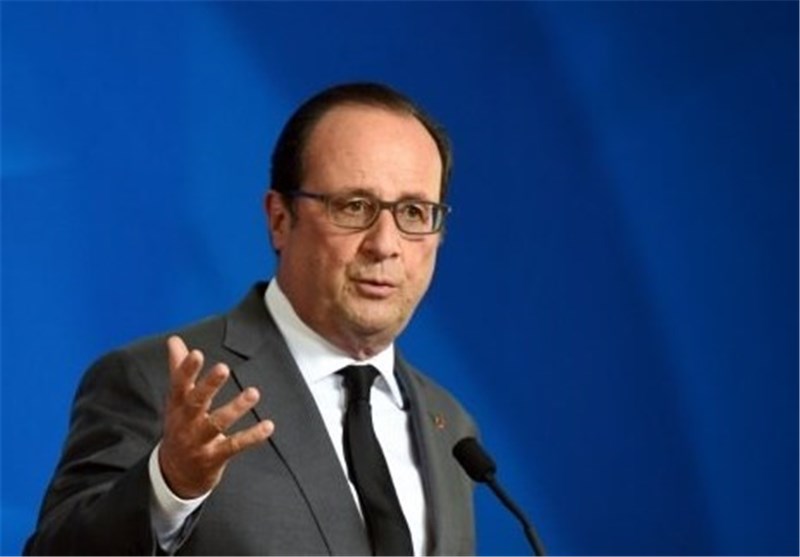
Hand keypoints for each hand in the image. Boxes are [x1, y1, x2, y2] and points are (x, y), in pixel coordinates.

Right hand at [158, 335, 273, 498]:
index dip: (186, 369)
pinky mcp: (214, 457)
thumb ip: (178, 368)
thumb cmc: (180, 426)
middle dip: (209, 385)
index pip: (179, 385)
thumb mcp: (176, 400)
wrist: (174, 474)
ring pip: (217, 424)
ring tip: (253, 393)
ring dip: (235, 408)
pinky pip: (234, 446)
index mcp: (177, 406)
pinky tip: (268, 426)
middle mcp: (186, 423)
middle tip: (223, 368)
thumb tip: (174, 340)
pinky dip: (252, 437)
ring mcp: (199, 442)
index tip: (197, 353)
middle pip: (196, 402)